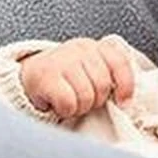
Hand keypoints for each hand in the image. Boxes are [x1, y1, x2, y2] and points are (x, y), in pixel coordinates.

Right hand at [19, 36, 134, 119]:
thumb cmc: (65, 77)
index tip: (123, 103)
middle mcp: (79, 49)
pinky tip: (58, 104)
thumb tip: (127, 100)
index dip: (125, 85)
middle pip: (103, 85)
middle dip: (96, 100)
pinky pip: (68, 103)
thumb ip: (108, 75)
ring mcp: (62, 60)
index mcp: (94, 47)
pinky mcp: (47, 76)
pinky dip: (65, 110)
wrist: (30, 75)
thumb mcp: (89, 69)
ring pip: (86, 96)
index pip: (119, 63)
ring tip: (71, 102)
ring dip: (80, 107)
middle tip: (83, 100)